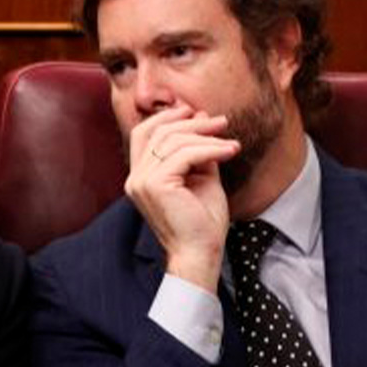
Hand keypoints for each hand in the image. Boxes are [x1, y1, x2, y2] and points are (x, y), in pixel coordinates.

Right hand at [124, 106, 240, 293]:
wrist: (200, 254)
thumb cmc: (202, 222)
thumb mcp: (201, 177)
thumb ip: (198, 150)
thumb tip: (203, 117)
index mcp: (140, 176)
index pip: (144, 133)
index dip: (167, 117)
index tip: (196, 112)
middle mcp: (135, 178)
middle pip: (158, 131)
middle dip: (191, 122)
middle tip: (221, 121)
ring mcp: (141, 181)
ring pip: (172, 140)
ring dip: (206, 136)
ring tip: (230, 141)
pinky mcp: (155, 185)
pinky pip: (185, 155)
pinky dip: (210, 149)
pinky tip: (231, 151)